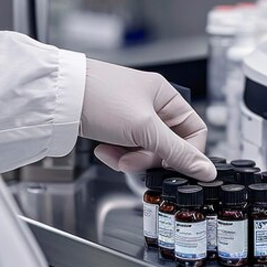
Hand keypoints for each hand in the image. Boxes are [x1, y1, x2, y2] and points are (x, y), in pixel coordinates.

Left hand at [80, 59, 215, 181]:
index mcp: (165, 95)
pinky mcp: (114, 125)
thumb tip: (206, 170)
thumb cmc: (100, 97)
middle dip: (149, 158)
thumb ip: (177, 152)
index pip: (194, 131)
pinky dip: (116, 154)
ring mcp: (132, 115)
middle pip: (168, 144)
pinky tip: (104, 149)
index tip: (172, 168)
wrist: (60, 97)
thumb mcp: (145, 129)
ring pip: (146, 149)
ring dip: (130, 158)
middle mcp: (151, 103)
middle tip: (133, 162)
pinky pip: (126, 148)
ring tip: (114, 155)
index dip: (186, 154)